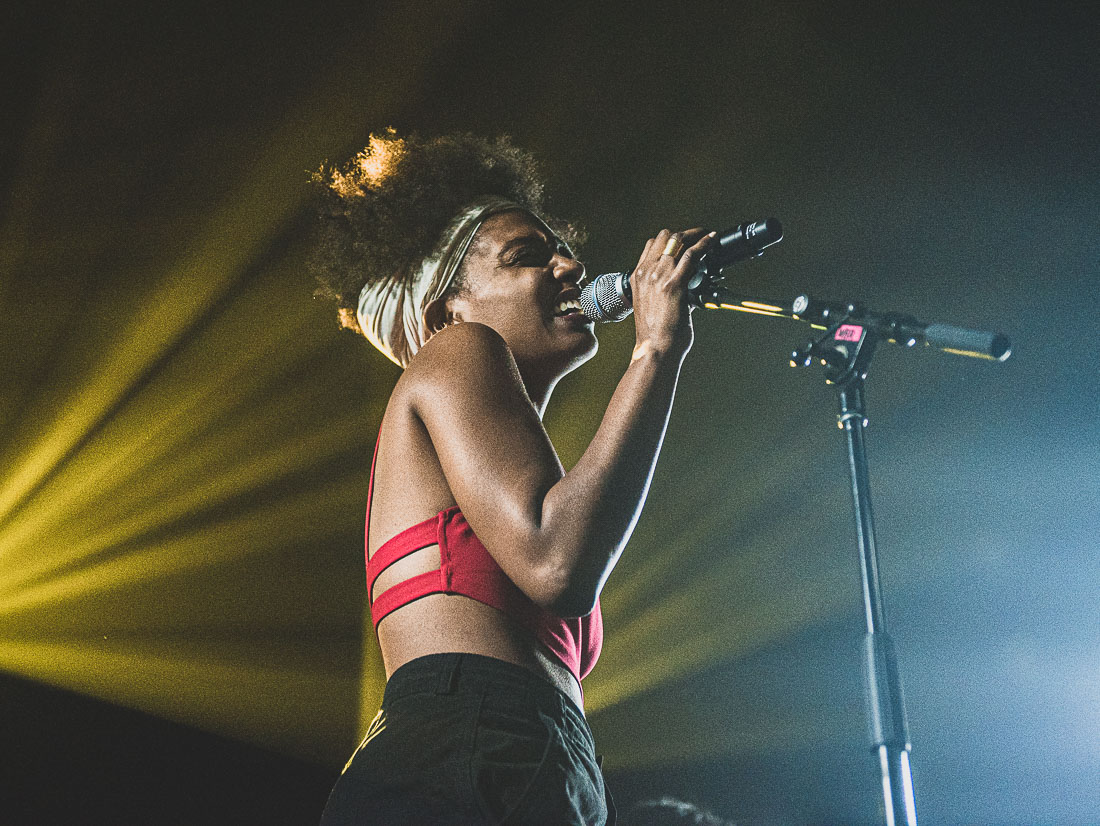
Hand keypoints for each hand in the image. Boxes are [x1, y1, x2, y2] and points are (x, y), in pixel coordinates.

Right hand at [629, 227, 714, 362]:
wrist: (655, 348)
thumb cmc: (655, 334)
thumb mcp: (651, 305)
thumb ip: (664, 291)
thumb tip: (687, 287)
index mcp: (638, 277)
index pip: (652, 245)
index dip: (669, 238)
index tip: (683, 240)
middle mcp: (646, 273)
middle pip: (664, 237)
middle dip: (684, 233)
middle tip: (699, 235)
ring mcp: (659, 277)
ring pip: (678, 241)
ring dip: (696, 235)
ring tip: (708, 236)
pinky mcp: (674, 284)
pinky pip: (692, 255)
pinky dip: (705, 244)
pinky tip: (712, 241)